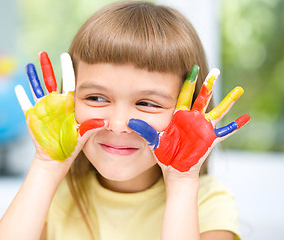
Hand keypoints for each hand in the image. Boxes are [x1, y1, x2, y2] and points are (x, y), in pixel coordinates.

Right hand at [15, 51, 105, 162]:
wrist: (57, 156)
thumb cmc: (72, 145)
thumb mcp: (82, 135)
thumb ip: (92, 126)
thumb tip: (106, 122)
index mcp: (67, 104)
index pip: (68, 82)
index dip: (67, 69)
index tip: (65, 55)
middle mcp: (55, 103)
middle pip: (49, 80)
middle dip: (46, 67)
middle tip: (42, 53)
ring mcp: (42, 109)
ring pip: (36, 88)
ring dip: (32, 77)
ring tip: (29, 65)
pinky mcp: (32, 117)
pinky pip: (25, 104)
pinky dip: (21, 96)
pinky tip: (18, 87)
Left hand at [128, 65, 249, 173]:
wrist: (174, 169)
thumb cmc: (164, 153)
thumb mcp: (154, 140)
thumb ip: (144, 130)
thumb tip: (128, 121)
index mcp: (179, 116)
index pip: (184, 95)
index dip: (188, 82)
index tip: (192, 68)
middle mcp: (193, 119)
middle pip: (202, 98)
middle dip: (208, 85)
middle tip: (215, 70)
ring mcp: (203, 128)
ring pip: (216, 111)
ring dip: (227, 101)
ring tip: (239, 89)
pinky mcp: (210, 140)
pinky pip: (225, 132)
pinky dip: (234, 126)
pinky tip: (245, 118)